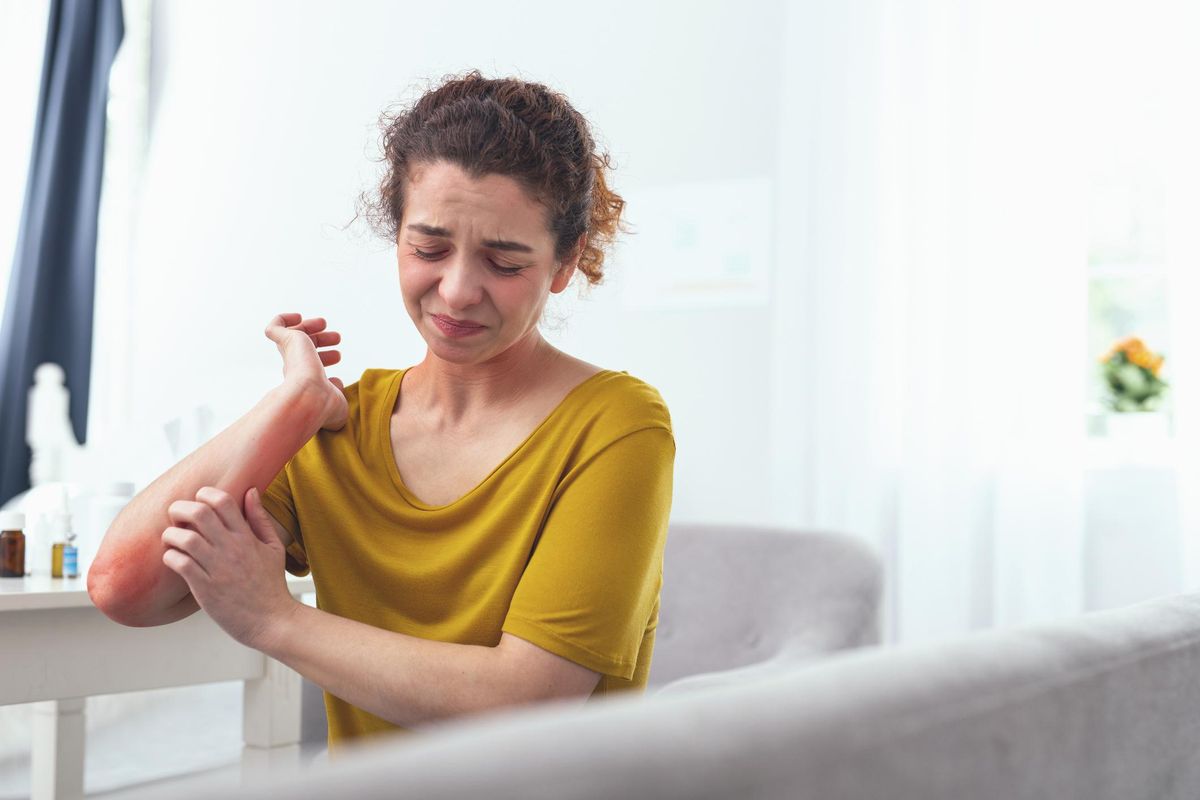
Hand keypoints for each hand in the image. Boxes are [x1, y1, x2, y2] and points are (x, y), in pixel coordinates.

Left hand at [161, 486, 298, 650]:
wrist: (271, 620)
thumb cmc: (271, 584)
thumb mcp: (273, 547)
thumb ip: (260, 518)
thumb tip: (251, 491)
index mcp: (248, 537)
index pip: (223, 501)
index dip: (205, 494)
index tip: (198, 500)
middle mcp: (232, 549)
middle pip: (199, 514)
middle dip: (180, 508)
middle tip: (175, 515)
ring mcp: (217, 568)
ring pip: (185, 538)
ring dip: (172, 534)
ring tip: (172, 539)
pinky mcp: (205, 588)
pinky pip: (180, 564)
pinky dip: (170, 557)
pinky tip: (173, 559)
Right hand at [265, 312, 347, 430]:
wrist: (310, 398)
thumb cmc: (324, 406)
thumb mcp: (338, 403)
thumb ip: (337, 393)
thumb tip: (337, 383)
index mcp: (305, 383)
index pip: (312, 367)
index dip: (326, 359)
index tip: (338, 356)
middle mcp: (294, 369)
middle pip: (304, 350)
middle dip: (321, 340)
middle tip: (337, 337)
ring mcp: (289, 355)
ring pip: (293, 336)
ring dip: (309, 326)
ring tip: (324, 323)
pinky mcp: (284, 341)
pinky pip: (275, 327)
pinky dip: (283, 319)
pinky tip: (297, 317)